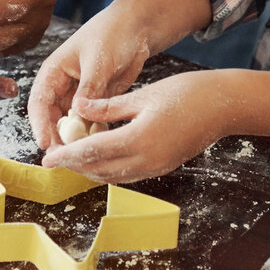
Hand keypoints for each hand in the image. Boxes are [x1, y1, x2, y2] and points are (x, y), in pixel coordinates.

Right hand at [25, 1, 151, 149]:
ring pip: (71, 124)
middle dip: (57, 138)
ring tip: (84, 155)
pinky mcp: (97, 102)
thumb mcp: (98, 60)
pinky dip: (93, 133)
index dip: (39, 125)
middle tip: (66, 158)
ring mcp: (79, 96)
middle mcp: (63, 86)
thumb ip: (89, 87)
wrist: (136, 29)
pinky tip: (101, 144)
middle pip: (52, 118)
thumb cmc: (112, 34)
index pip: (39, 102)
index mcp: (54, 71)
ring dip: (76, 139)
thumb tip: (77, 113)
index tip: (45, 144)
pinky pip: (90, 123)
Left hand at [40, 71, 226, 183]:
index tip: (47, 158)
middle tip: (55, 157)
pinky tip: (99, 156)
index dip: (67, 156)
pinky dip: (108, 169)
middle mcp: (146, 160)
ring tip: (72, 157)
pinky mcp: (162, 167)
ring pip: (113, 176)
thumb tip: (78, 108)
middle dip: (74, 166)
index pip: (92, 152)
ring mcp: (156, 167)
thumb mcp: (143, 95)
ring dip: (90, 169)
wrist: (223, 107)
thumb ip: (108, 107)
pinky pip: (128, 174)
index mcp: (138, 140)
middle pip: (100, 170)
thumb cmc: (186, 93)